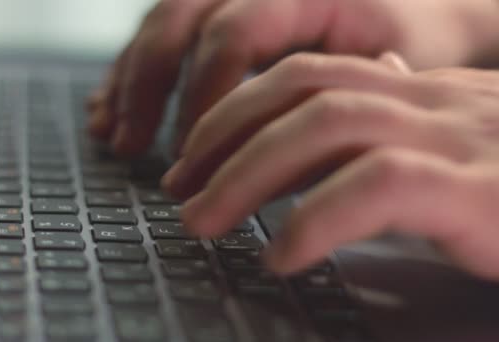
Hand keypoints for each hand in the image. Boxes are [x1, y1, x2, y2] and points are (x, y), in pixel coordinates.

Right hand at [88, 0, 498, 154]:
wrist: (422, 7)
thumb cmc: (415, 36)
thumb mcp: (390, 66)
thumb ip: (328, 101)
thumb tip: (264, 156)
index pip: (234, 32)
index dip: (203, 95)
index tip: (189, 152)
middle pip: (179, 18)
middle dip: (146, 88)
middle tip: (129, 146)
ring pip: (161, 22)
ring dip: (129, 81)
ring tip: (110, 132)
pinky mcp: (221, 4)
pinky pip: (164, 28)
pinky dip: (135, 71)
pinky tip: (112, 104)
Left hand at [164, 52, 498, 280]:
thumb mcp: (457, 155)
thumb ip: (397, 140)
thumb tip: (333, 143)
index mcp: (421, 94)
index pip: (308, 74)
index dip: (237, 110)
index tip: (194, 158)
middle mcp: (434, 103)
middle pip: (301, 91)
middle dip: (222, 138)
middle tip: (178, 192)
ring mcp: (461, 140)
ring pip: (326, 126)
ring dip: (247, 175)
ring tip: (203, 222)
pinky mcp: (484, 191)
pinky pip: (378, 187)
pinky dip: (315, 219)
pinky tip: (281, 255)